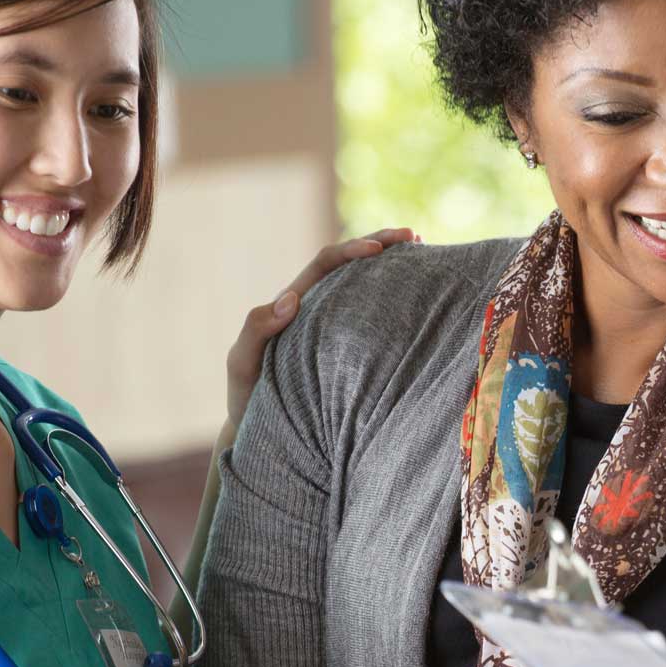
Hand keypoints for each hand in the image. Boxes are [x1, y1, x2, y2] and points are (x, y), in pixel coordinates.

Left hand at [224, 227, 417, 426]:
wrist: (261, 430)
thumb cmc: (249, 397)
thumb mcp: (242, 363)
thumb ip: (256, 329)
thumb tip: (292, 299)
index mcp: (295, 305)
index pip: (326, 264)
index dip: (351, 250)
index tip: (379, 249)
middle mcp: (317, 308)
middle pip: (350, 264)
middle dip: (380, 244)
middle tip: (413, 235)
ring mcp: (336, 326)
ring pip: (366, 285)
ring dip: (393, 265)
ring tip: (423, 251)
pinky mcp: (352, 349)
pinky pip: (375, 316)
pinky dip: (396, 298)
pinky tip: (420, 295)